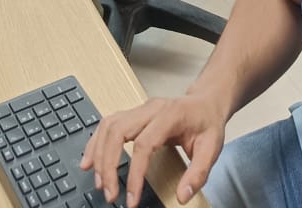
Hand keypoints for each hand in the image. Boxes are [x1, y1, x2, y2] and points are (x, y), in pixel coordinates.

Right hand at [81, 95, 226, 206]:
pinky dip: (95, 142)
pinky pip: (108, 124)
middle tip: (110, 193)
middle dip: (108, 165)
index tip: (132, 198)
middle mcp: (150, 108)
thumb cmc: (207, 122)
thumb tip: (182, 196)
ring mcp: (139, 109)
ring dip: (98, 154)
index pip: (143, 144)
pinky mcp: (133, 114)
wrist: (206, 102)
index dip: (135, 173)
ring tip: (98, 182)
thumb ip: (198, 173)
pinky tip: (89, 160)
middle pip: (118, 131)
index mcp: (170, 114)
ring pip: (109, 125)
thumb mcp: (212, 148)